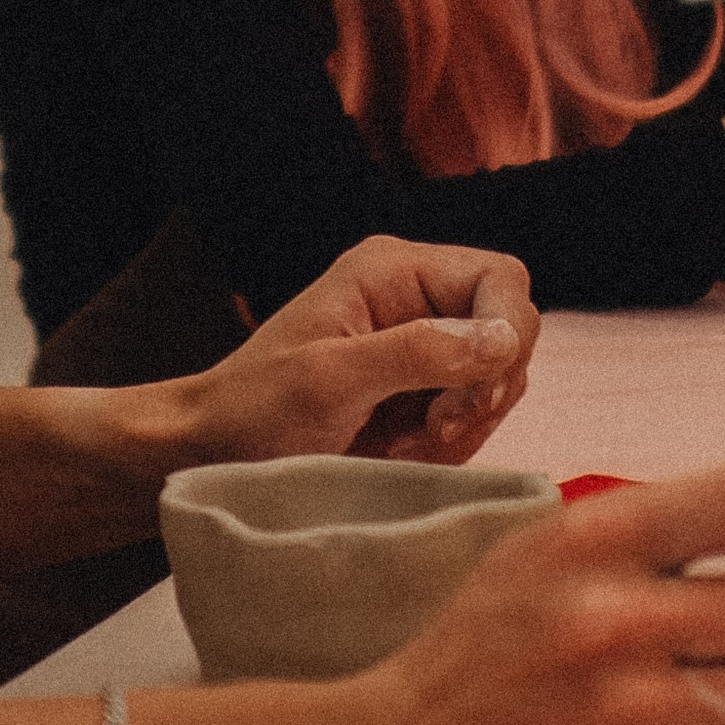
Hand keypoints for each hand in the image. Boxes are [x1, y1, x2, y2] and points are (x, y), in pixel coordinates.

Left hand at [173, 236, 537, 472]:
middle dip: (481, 392)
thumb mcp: (331, 377)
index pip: (501, 279)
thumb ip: (418, 351)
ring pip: (498, 382)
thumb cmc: (255, 408)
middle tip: (430, 428)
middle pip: (511, 334)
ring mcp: (422, 348)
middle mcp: (417, 298)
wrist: (213, 453)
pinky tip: (401, 454)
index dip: (507, 334)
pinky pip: (474, 418)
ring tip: (401, 445)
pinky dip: (450, 447)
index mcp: (395, 270)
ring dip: (463, 425)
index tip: (471, 396)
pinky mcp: (421, 393)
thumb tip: (504, 337)